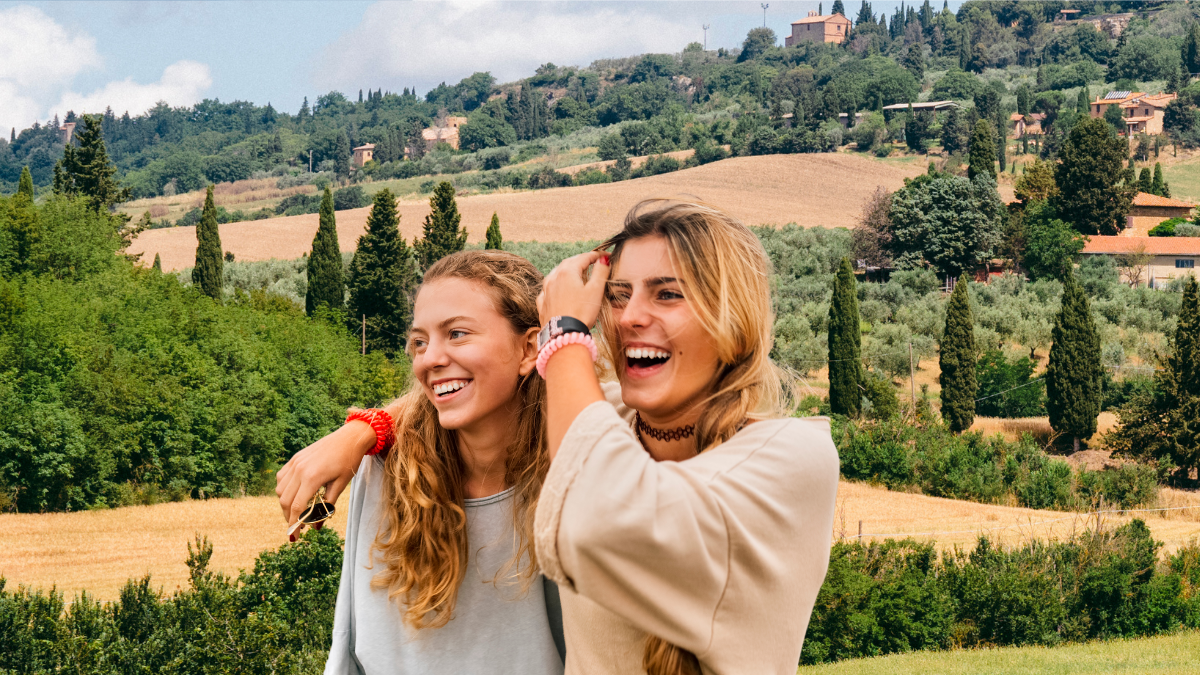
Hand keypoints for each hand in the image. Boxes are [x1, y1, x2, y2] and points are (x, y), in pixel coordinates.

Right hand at [276, 420, 374, 539]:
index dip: (294, 524)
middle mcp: (299, 469)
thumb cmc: (349, 461)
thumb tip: (317, 528)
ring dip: (285, 504)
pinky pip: (282, 477)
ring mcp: (295, 462)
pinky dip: (284, 489)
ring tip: (297, 512)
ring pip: (280, 490)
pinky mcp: (295, 458)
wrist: (350, 437)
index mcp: (311, 477)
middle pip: (285, 500)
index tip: (295, 537)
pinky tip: (294, 494)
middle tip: (297, 527)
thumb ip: (327, 506)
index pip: (297, 507)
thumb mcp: (341, 485)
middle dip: (289, 517)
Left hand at [538, 250, 609, 326]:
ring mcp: (546, 291)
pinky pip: (548, 289)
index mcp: (567, 272)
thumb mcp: (596, 290)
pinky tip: (557, 289)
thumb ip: (600, 272)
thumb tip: (603, 259)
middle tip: (592, 261)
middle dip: (581, 260)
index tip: (606, 256)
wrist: (563, 334)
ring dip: (567, 271)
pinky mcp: (543, 304)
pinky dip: (555, 286)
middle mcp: (553, 278)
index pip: (584, 257)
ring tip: (575, 273)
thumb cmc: (581, 312)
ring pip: (556, 274)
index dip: (597, 255)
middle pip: (569, 263)